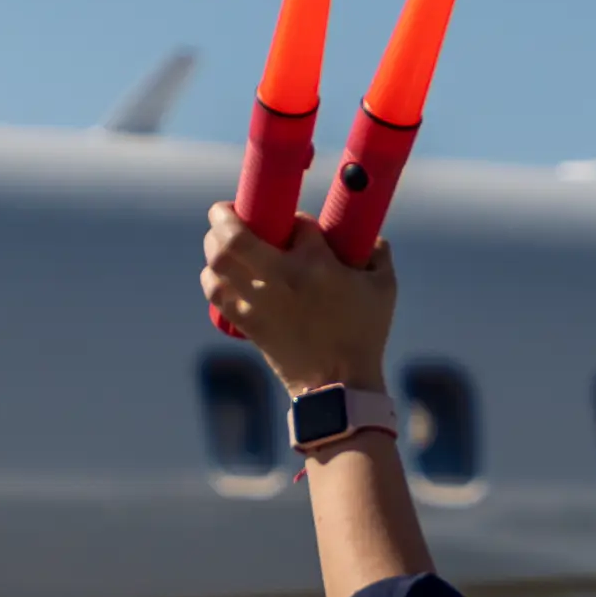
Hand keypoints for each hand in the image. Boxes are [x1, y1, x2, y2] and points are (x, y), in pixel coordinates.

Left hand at [202, 204, 397, 395]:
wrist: (339, 385)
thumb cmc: (365, 334)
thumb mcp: (384, 288)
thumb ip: (378, 252)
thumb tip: (368, 236)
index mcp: (316, 265)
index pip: (297, 223)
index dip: (296, 219)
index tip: (299, 225)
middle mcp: (280, 278)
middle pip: (234, 237)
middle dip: (224, 217)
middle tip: (225, 211)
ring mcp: (259, 302)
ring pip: (218, 262)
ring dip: (213, 244)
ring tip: (218, 238)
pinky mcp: (247, 322)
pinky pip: (215, 292)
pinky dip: (211, 277)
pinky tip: (216, 271)